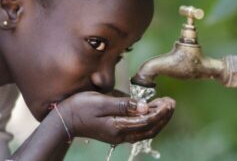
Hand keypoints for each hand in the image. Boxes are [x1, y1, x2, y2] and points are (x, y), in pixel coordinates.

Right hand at [57, 91, 174, 143]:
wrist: (64, 120)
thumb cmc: (80, 108)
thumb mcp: (101, 102)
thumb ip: (124, 104)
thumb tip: (145, 107)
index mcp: (118, 127)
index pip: (147, 121)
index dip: (160, 112)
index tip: (169, 102)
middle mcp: (121, 134)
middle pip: (150, 129)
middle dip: (163, 117)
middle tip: (172, 103)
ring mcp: (119, 135)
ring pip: (146, 131)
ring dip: (158, 120)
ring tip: (166, 106)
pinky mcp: (117, 132)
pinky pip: (139, 130)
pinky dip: (149, 122)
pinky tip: (152, 112)